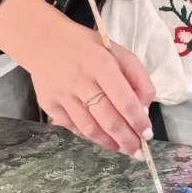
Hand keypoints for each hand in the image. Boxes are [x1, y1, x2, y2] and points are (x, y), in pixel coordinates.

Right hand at [0, 0, 155, 156]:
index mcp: (101, 63)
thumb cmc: (88, 48)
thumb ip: (137, 78)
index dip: (137, 120)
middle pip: (107, 119)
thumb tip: (143, 109)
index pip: (124, 99)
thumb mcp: (118, 52)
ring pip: (89, 128)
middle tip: (138, 151)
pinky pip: (72, 127)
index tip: (147, 134)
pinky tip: (100, 137)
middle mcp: (80, 80)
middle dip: (126, 139)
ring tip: (121, 148)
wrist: (44, 41)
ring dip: (108, 143)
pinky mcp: (48, 104)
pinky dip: (88, 136)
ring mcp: (62, 94)